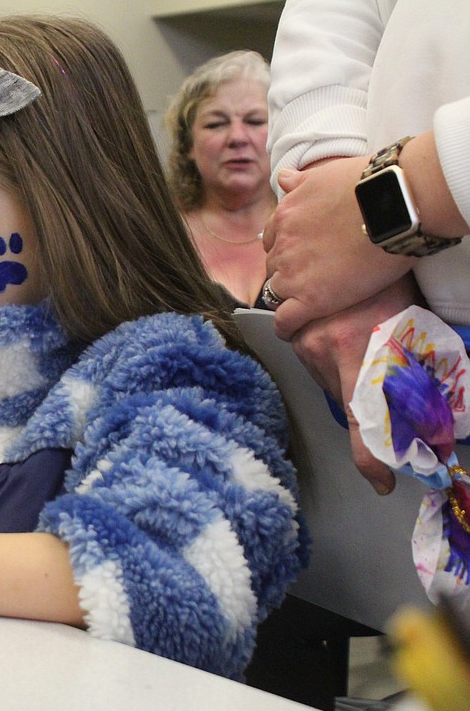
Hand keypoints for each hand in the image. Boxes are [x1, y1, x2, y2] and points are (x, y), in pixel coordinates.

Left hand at [264, 157, 414, 340]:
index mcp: (284, 217)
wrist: (394, 203)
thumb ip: (300, 182)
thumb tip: (284, 178)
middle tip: (311, 280)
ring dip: (289, 299)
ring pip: (278, 293)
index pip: (272, 242)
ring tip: (307, 305)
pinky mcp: (310, 299)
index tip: (300, 259)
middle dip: (289, 273)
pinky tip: (292, 330)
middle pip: (275, 268)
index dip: (286, 252)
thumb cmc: (369, 185)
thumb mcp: (325, 175)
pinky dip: (285, 327)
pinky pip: (285, 320)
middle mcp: (282, 245)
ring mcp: (293, 274)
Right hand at [290, 274, 418, 494]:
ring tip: (359, 334)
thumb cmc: (396, 277)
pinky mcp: (288, 315)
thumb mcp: (408, 327)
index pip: (361, 422)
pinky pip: (301, 344)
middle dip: (357, 390)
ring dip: (338, 363)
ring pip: (319, 368)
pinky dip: (317, 341)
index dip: (370, 459)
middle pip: (338, 392)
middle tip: (380, 368)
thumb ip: (402, 365)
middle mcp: (320, 350)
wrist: (371, 228)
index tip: (381, 483)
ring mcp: (300, 333)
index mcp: (355, 357)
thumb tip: (424, 408)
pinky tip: (335, 323)